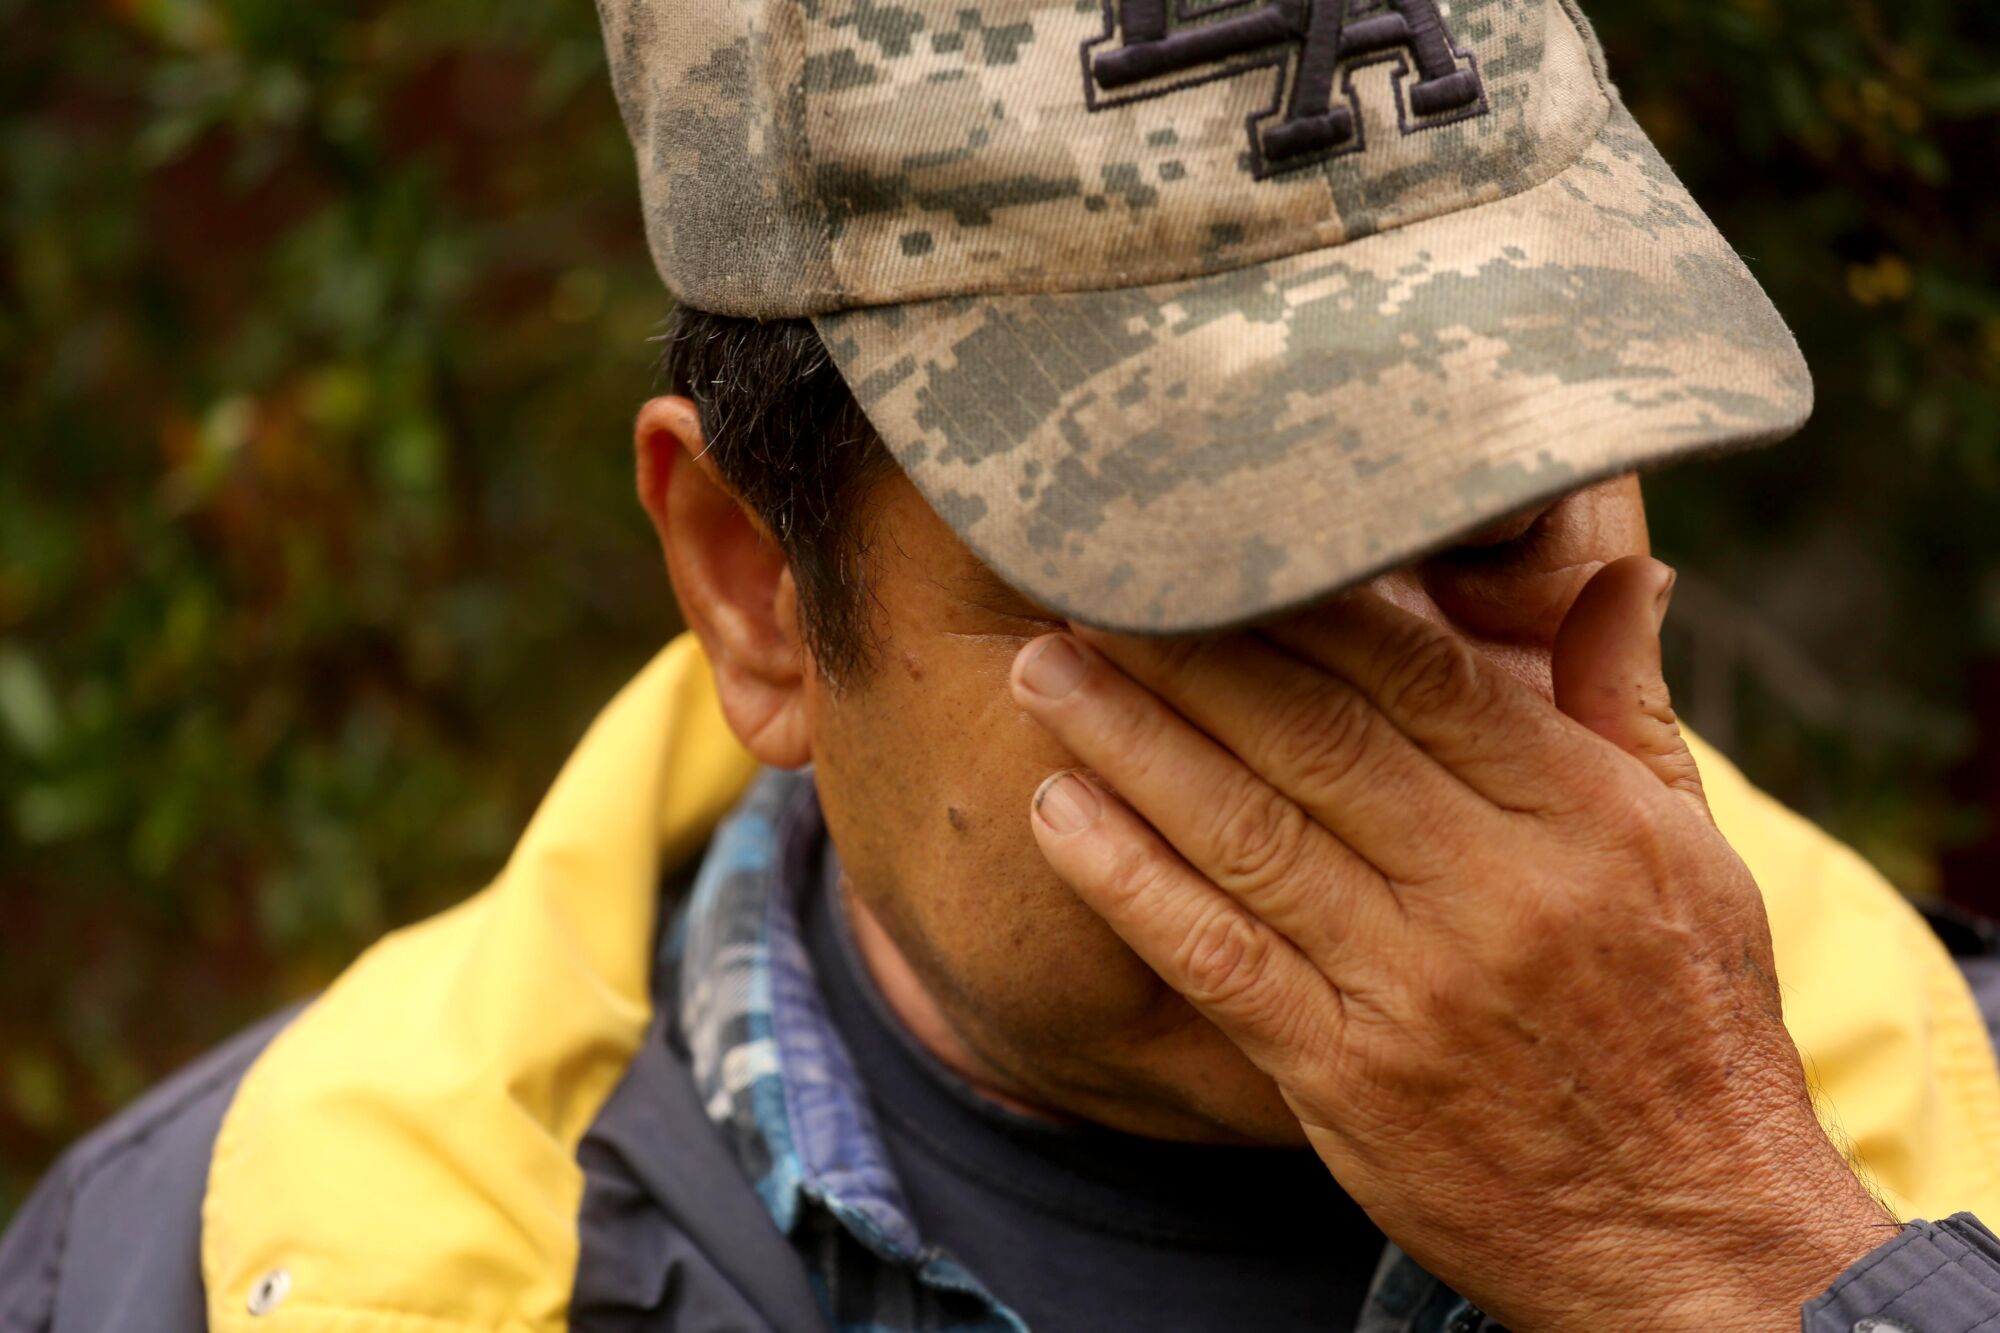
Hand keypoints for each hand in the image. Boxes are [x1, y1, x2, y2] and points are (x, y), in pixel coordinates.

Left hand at [1008, 556, 1897, 1331]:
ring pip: (1246, 832)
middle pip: (1309, 735)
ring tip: (1046, 670)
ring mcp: (1414, 987)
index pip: (1416, 671)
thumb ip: (1624, 707)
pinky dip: (1128, 880)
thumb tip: (1607, 570)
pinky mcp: (1348, 1078)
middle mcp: (1495, 888)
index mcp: (1582, 815)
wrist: (1692, 1237)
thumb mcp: (1695, 853)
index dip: (1300, 600)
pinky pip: (1216, 957)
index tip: (1211, 544)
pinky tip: (1058, 813)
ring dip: (1129, 741)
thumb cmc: (1688, 1025)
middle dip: (1185, 650)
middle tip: (1085, 581)